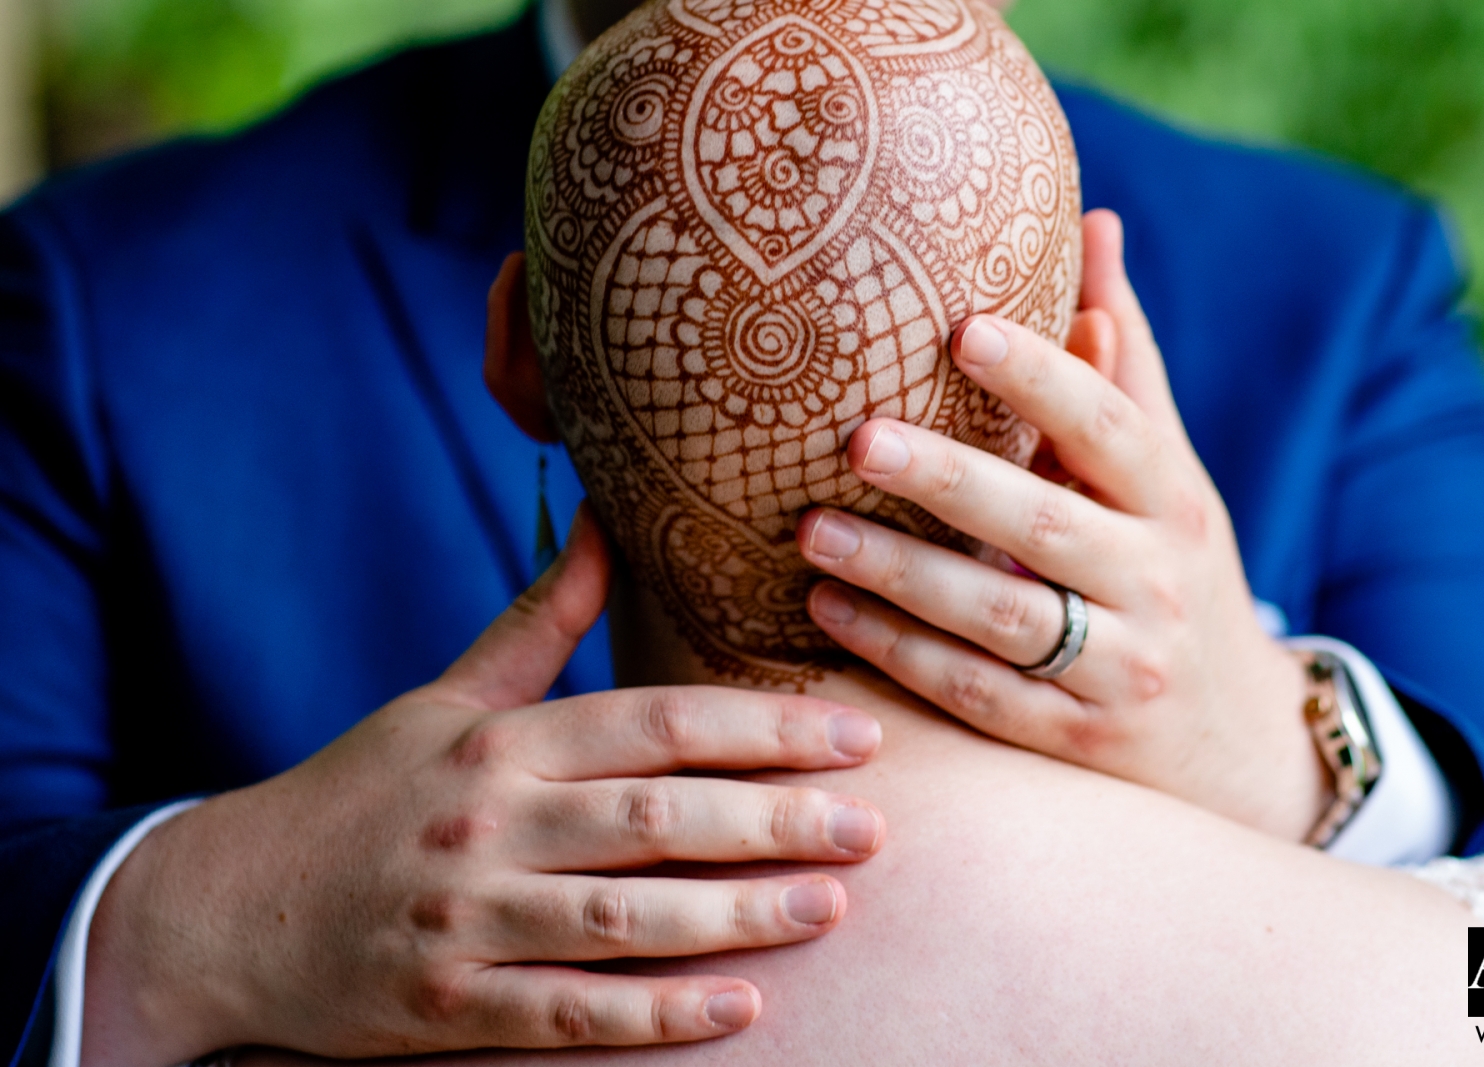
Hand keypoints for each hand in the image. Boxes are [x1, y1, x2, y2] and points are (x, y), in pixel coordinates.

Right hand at [84, 506, 885, 1065]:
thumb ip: (538, 620)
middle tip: (874, 825)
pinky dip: (657, 1015)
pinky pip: (570, 1013)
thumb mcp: (444, 696)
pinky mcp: (448, 1005)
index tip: (855, 735)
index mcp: (500, 740)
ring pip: (627, 918)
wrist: (227, 907)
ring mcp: (467, 917)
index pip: (655, 722)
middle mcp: (488, 822)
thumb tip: (603, 520)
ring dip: (737, 914)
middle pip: (658, 816)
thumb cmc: (358, 791)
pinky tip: (741, 1007)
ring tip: (830, 905)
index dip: (763, 729)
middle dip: (777, 820)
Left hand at [798, 209, 1328, 840]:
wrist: (1235, 744)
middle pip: (1045, 525)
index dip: (1043, 378)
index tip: (963, 328)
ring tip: (810, 533)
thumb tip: (1095, 223)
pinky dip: (901, 654)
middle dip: (951, 482)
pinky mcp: (1074, 741)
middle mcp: (1155, 583)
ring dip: (901, 576)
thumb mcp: (1168, 472)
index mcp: (1173, 500)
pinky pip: (977, 694)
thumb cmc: (1173, 569)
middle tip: (857, 441)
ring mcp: (1119, 670)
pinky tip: (828, 610)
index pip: (1112, 427)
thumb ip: (1124, 359)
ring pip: (1000, 618)